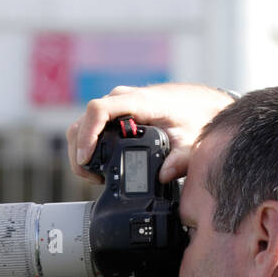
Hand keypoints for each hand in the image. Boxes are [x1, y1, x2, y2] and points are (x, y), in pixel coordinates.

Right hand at [66, 83, 235, 184]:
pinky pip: (91, 126)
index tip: (86, 158)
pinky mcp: (114, 112)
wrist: (197, 104)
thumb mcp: (190, 141)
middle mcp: (122, 99)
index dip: (87, 135)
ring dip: (81, 150)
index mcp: (138, 102)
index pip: (99, 110)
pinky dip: (87, 145)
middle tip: (92, 177)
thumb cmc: (193, 116)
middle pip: (84, 121)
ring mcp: (115, 104)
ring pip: (82, 124)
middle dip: (80, 151)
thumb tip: (164, 176)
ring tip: (94, 175)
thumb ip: (179, 160)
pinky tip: (97, 163)